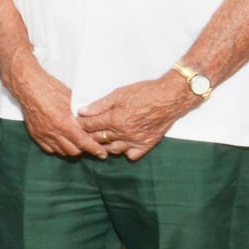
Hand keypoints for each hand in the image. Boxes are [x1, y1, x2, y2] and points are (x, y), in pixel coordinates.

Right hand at [5, 53, 103, 157]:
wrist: (28, 86)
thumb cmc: (49, 88)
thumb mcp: (71, 99)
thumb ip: (81, 114)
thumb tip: (92, 121)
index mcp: (64, 123)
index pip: (83, 143)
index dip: (95, 149)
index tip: (102, 154)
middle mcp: (53, 132)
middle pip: (73, 151)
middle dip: (83, 149)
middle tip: (89, 144)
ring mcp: (43, 134)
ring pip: (61, 151)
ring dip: (71, 149)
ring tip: (76, 143)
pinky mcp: (35, 134)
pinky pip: (49, 149)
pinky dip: (58, 148)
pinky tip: (62, 142)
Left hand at [77, 74, 196, 159]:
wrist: (170, 98)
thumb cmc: (145, 93)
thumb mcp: (119, 94)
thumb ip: (99, 105)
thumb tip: (82, 111)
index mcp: (115, 119)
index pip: (89, 126)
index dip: (81, 124)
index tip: (77, 122)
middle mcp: (124, 133)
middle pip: (98, 139)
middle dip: (89, 135)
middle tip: (85, 131)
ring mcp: (135, 141)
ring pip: (112, 150)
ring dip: (104, 145)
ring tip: (100, 139)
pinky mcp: (146, 145)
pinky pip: (130, 155)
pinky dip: (124, 152)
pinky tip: (121, 144)